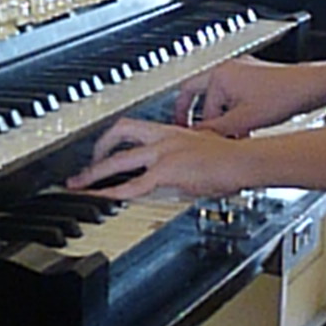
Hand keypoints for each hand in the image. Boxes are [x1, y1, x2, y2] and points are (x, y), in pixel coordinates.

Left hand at [65, 116, 251, 200]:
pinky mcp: (168, 170)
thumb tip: (177, 173)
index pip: (134, 126)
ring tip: (80, 186)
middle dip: (96, 149)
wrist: (245, 160)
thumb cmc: (233, 158)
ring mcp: (164, 152)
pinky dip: (114, 193)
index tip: (103, 148)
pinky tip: (104, 199)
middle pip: (119, 133)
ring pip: (118, 159)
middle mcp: (164, 136)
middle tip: (84, 168)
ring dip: (94, 172)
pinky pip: (134, 184)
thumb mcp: (203, 150)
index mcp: (172, 130)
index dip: (113, 137)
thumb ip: (184, 158)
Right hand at [173, 56, 323, 137]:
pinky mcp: (254, 76)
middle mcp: (228, 68)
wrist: (311, 86)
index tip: (192, 138)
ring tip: (230, 133)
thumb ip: (216, 130)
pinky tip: (245, 126)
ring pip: (220, 97)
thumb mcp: (243, 121)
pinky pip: (235, 94)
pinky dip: (235, 110)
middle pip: (200, 95)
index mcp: (219, 75)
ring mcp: (242, 70)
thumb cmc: (283, 96)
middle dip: (200, 117)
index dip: (196, 126)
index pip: (196, 105)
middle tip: (192, 130)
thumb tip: (197, 139)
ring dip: (223, 116)